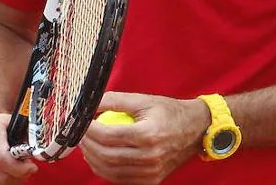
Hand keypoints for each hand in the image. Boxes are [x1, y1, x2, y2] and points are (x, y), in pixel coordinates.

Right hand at [0, 113, 39, 184]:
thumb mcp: (13, 123)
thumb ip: (28, 136)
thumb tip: (41, 152)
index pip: (1, 159)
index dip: (20, 169)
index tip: (31, 167)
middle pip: (3, 176)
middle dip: (17, 175)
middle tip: (22, 167)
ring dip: (8, 181)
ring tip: (9, 169)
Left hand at [77, 92, 209, 184]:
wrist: (196, 130)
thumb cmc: (168, 112)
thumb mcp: (142, 99)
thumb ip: (113, 100)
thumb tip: (89, 103)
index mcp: (149, 134)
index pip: (109, 135)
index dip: (89, 129)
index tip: (81, 121)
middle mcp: (151, 156)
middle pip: (107, 155)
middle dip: (87, 144)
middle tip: (80, 133)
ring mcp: (152, 172)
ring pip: (111, 171)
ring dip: (92, 158)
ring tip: (86, 144)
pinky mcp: (151, 180)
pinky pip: (121, 179)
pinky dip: (105, 170)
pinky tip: (98, 157)